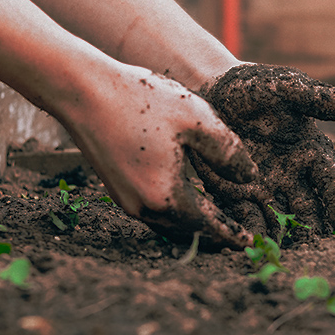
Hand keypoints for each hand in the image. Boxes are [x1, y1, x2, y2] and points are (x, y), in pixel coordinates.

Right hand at [60, 63, 256, 248]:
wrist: (83, 91)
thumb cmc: (141, 100)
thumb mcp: (197, 119)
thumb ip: (228, 152)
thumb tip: (250, 178)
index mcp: (168, 196)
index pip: (209, 226)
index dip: (232, 234)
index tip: (250, 244)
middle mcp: (144, 207)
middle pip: (188, 232)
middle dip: (214, 236)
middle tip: (237, 238)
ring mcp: (126, 200)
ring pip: (168, 225)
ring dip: (193, 227)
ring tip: (215, 224)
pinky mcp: (116, 189)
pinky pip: (153, 212)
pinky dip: (174, 214)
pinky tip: (185, 202)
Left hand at [191, 64, 334, 238]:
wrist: (212, 91)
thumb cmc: (255, 87)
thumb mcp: (287, 88)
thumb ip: (320, 99)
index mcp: (311, 151)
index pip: (330, 180)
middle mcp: (292, 175)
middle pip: (308, 208)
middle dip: (313, 229)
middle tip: (317, 251)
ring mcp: (265, 187)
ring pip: (280, 218)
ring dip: (284, 237)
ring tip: (286, 255)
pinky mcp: (237, 193)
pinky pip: (246, 216)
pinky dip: (251, 231)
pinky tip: (252, 246)